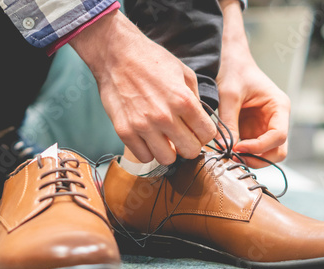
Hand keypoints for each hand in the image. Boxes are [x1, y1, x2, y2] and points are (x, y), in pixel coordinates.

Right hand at [70, 10, 215, 164]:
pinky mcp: (124, 131)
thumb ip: (195, 98)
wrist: (116, 54)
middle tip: (182, 137)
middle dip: (190, 145)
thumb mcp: (183, 72)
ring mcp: (143, 125)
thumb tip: (200, 119)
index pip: (208, 134)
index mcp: (183, 100)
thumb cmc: (150, 60)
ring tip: (163, 138)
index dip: (205, 134)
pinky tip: (147, 138)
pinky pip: (144, 157)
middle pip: (191, 152)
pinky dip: (147, 151)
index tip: (198, 130)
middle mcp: (165, 116)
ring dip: (168, 151)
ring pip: (167, 159)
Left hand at [217, 0, 290, 167]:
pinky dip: (242, 154)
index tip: (238, 148)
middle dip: (258, 158)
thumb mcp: (229, 95)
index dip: (260, 147)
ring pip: (267, 154)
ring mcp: (266, 127)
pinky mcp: (254, 131)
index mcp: (279, 107)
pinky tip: (227, 150)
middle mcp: (277, 119)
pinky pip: (253, 150)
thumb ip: (228, 122)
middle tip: (234, 157)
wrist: (230, 62)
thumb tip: (225, 148)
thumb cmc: (234, 71)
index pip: (279, 136)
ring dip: (250, 159)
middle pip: (278, 151)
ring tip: (229, 155)